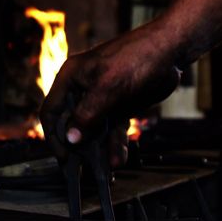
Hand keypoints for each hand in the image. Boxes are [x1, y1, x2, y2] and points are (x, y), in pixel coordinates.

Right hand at [39, 23, 180, 164]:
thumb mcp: (108, 87)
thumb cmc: (136, 57)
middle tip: (82, 170)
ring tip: (104, 171)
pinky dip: (115, 145)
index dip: (54, 135)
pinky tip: (118, 160)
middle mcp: (83, 89)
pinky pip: (113, 130)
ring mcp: (102, 99)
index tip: (64, 156)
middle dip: (78, 147)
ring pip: (94, 131)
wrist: (170, 50)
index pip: (51, 111)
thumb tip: (71, 138)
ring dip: (99, 150)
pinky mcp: (119, 106)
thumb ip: (88, 114)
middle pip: (73, 124)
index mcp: (71, 79)